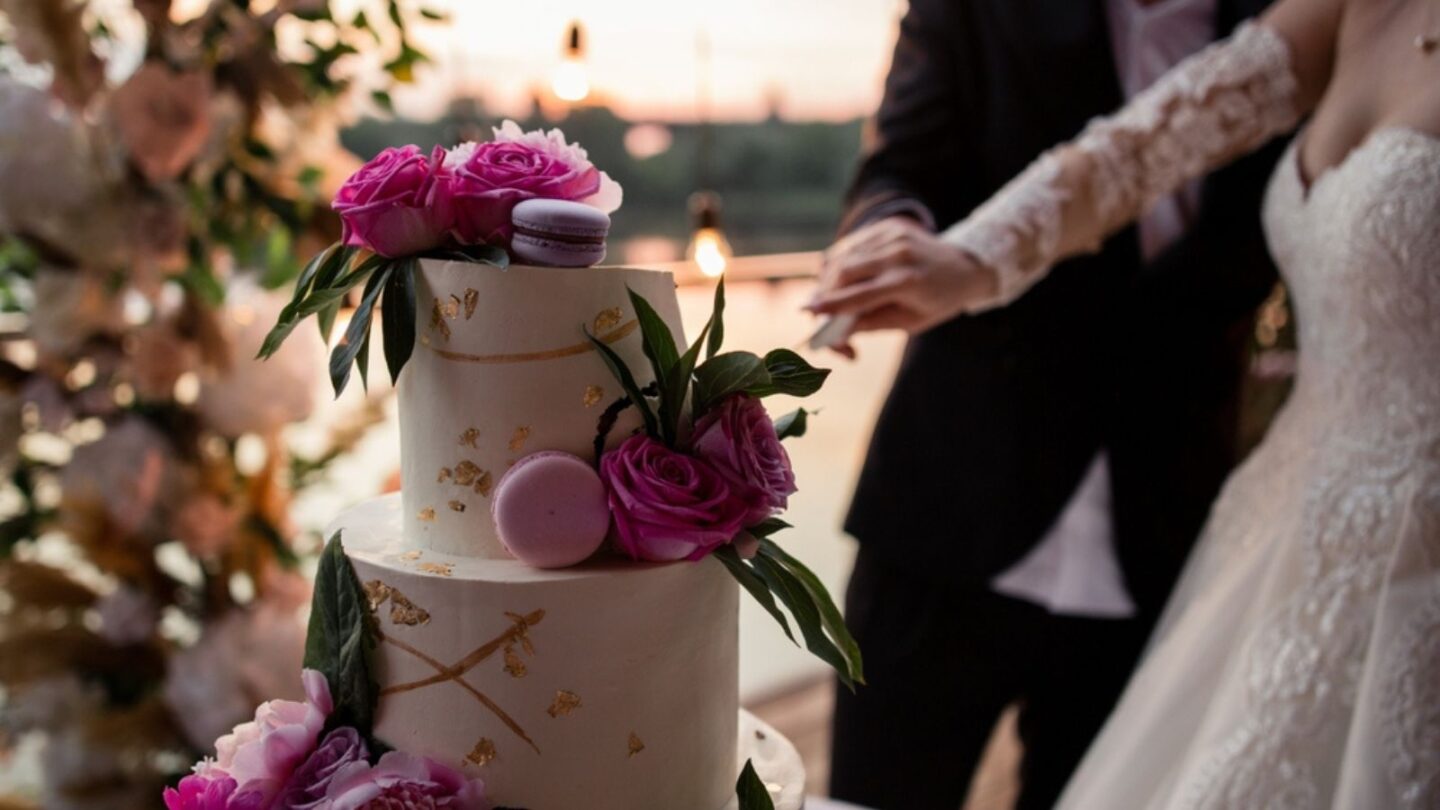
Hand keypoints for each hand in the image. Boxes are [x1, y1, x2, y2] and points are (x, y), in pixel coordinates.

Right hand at [807, 217, 996, 350]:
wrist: (966, 265)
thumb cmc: (938, 300)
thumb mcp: (911, 322)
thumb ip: (872, 323)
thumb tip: (836, 330)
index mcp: (908, 281)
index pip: (861, 295)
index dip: (832, 305)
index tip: (810, 312)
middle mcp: (898, 253)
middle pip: (845, 271)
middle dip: (826, 292)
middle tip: (817, 312)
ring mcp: (893, 235)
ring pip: (845, 256)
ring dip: (830, 278)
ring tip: (828, 297)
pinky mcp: (888, 226)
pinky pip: (853, 245)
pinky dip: (842, 262)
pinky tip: (844, 277)